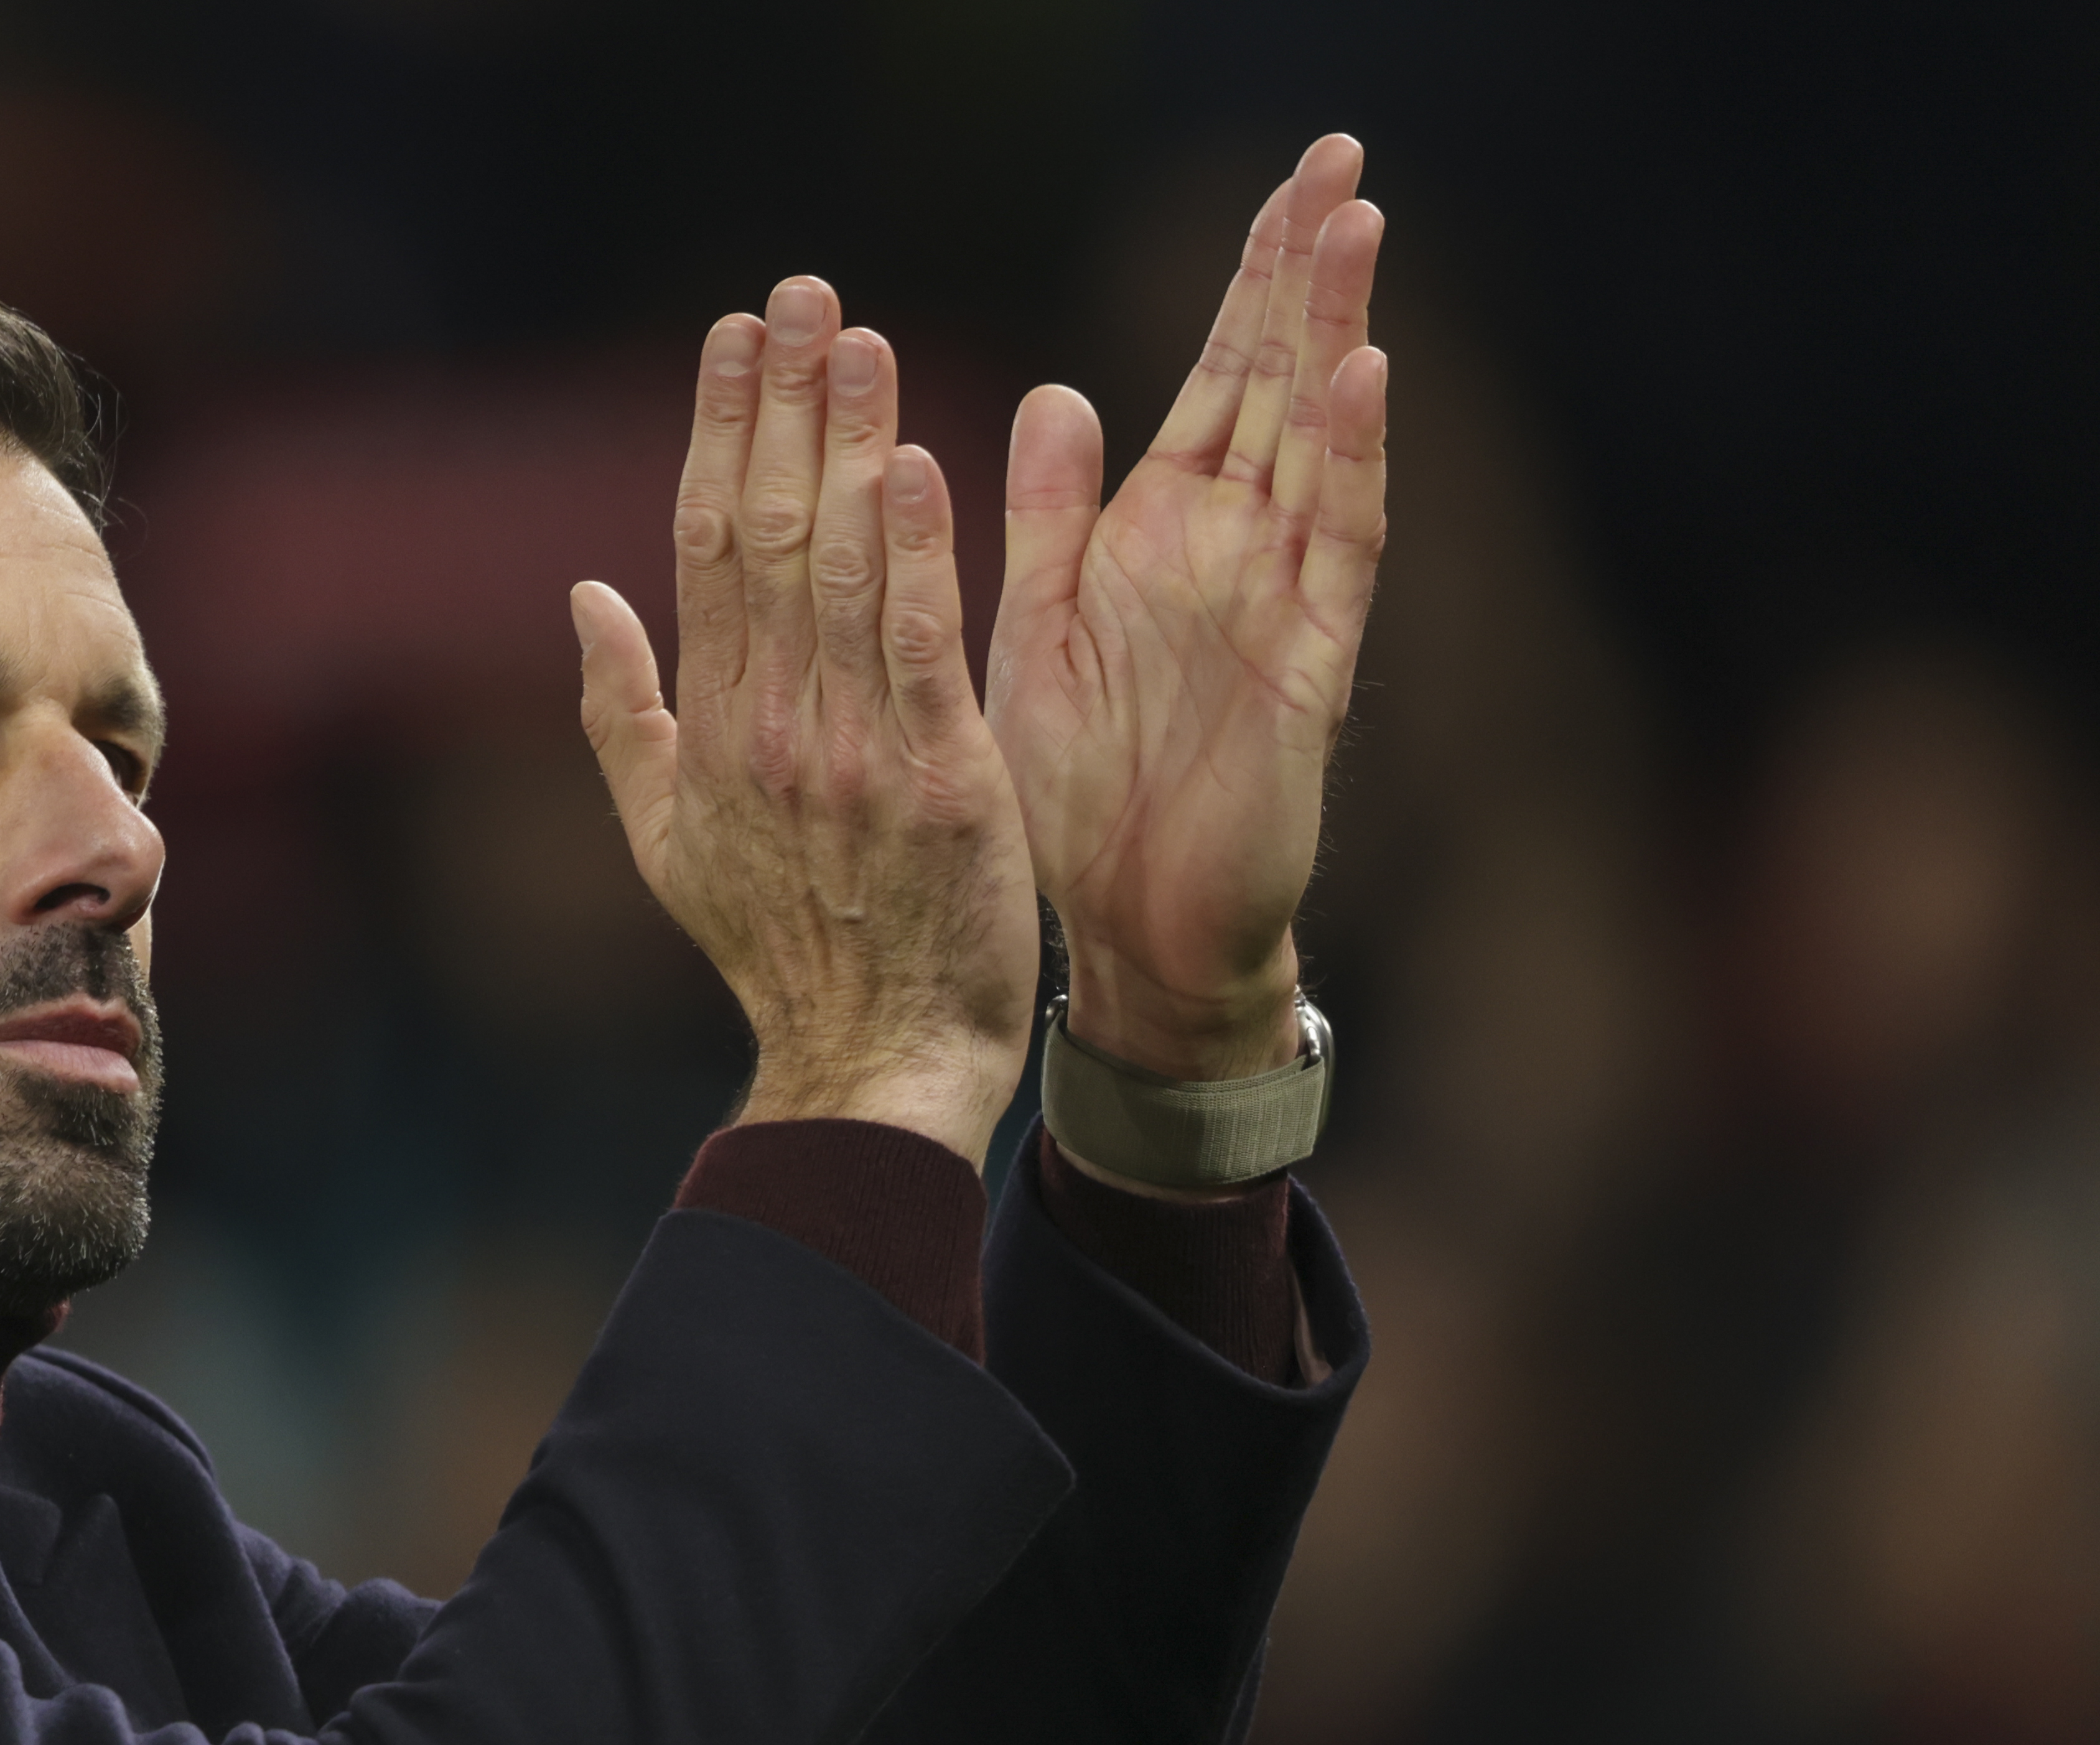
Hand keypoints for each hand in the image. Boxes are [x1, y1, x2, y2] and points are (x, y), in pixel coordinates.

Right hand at [574, 277, 1040, 1171]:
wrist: (869, 1066)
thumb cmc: (779, 952)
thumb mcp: (667, 840)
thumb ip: (621, 713)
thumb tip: (584, 594)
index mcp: (707, 731)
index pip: (709, 546)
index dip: (721, 430)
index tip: (735, 336)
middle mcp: (768, 728)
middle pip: (770, 532)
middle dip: (782, 404)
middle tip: (801, 293)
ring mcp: (851, 754)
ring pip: (844, 569)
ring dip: (850, 442)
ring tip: (856, 337)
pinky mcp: (939, 783)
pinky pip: (922, 648)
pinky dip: (918, 554)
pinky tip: (914, 462)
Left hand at [989, 133, 1389, 1079]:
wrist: (1127, 931)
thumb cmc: (1080, 792)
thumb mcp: (1041, 631)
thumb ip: (1052, 517)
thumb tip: (1059, 393)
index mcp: (1156, 532)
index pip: (1216, 376)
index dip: (1250, 278)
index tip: (1285, 176)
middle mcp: (1231, 550)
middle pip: (1280, 381)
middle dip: (1306, 272)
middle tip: (1342, 155)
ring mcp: (1280, 602)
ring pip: (1321, 442)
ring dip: (1338, 337)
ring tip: (1355, 228)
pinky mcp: (1307, 668)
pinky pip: (1336, 553)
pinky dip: (1351, 466)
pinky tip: (1361, 383)